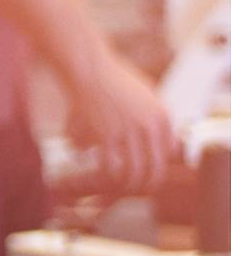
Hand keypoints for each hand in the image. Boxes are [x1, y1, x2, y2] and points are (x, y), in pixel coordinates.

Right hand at [60, 50, 179, 197]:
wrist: (86, 67)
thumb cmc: (112, 77)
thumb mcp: (146, 94)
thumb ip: (155, 118)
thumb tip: (161, 143)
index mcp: (162, 117)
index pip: (167, 155)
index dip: (156, 168)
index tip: (146, 174)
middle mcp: (149, 127)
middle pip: (153, 170)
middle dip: (144, 185)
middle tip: (135, 188)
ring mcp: (128, 132)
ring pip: (132, 173)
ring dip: (125, 184)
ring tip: (117, 186)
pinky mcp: (106, 135)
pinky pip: (110, 167)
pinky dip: (105, 176)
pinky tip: (99, 175)